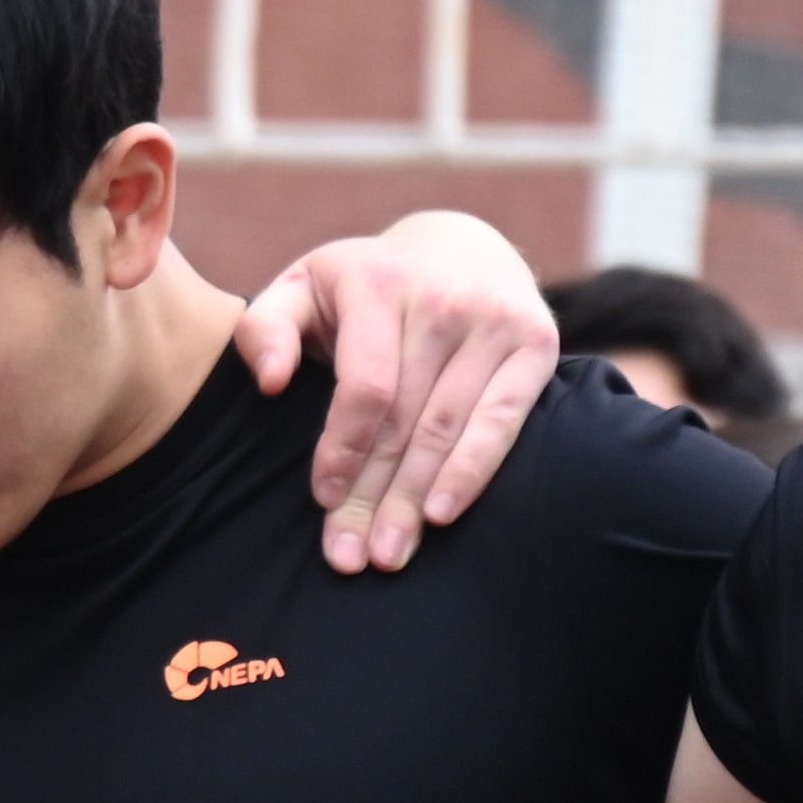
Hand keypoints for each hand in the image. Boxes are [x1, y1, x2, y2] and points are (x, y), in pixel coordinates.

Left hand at [240, 207, 555, 572]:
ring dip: (418, 499)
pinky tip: (444, 513)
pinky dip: (474, 470)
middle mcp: (443, 299)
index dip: (343, 448)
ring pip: (449, 428)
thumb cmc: (364, 284)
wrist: (460, 245)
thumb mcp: (302, 287)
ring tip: (390, 552)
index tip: (322, 498)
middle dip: (375, 495)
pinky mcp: (538, 343)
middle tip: (351, 557)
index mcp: (378, 284)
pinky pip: (504, 420)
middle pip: (405, 419)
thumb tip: (270, 382)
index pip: (364, 385)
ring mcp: (495, 321)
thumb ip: (265, 328)